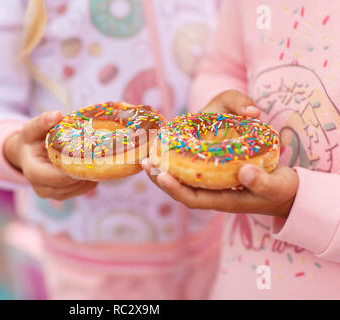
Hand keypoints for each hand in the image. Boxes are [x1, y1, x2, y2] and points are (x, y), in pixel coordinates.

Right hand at [4, 111, 97, 200]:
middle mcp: (42, 188)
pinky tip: (93, 164)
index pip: (58, 177)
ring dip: (91, 174)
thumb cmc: (31, 141)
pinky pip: (84, 190)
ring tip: (97, 156)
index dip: (74, 167)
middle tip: (99, 152)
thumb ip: (42, 122)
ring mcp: (54, 195)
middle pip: (71, 184)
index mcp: (33, 172)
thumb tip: (57, 115)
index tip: (88, 152)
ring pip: (80, 189)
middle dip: (85, 169)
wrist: (29, 155)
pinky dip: (92, 178)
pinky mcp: (64, 196)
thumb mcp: (32, 129)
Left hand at [143, 89, 298, 217]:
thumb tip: (243, 173)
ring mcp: (212, 184)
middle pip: (180, 188)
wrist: (286, 190)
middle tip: (144, 160)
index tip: (160, 175)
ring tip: (149, 151)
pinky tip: (168, 144)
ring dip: (165, 166)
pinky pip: (191, 167)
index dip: (175, 189)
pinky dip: (178, 158)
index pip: (192, 198)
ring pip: (182, 177)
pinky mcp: (214, 172)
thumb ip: (263, 182)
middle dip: (160, 177)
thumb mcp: (278, 187)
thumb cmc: (282, 190)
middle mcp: (213, 193)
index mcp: (223, 201)